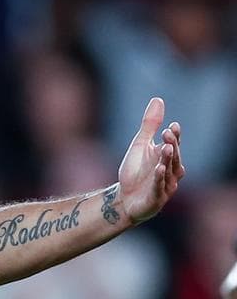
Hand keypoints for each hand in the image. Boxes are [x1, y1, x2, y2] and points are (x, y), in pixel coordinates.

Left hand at [116, 97, 184, 223]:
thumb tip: (158, 99)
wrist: (124, 198)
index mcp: (167, 157)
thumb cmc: (134, 171)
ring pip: (170, 171)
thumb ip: (149, 125)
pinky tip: (159, 168)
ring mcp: (165, 185)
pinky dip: (160, 178)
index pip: (174, 144)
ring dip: (168, 160)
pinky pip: (160, 187)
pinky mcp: (156, 198)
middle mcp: (170, 171)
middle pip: (174, 157)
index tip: (172, 125)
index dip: (175, 136)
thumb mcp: (139, 145)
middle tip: (168, 133)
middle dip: (172, 145)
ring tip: (166, 147)